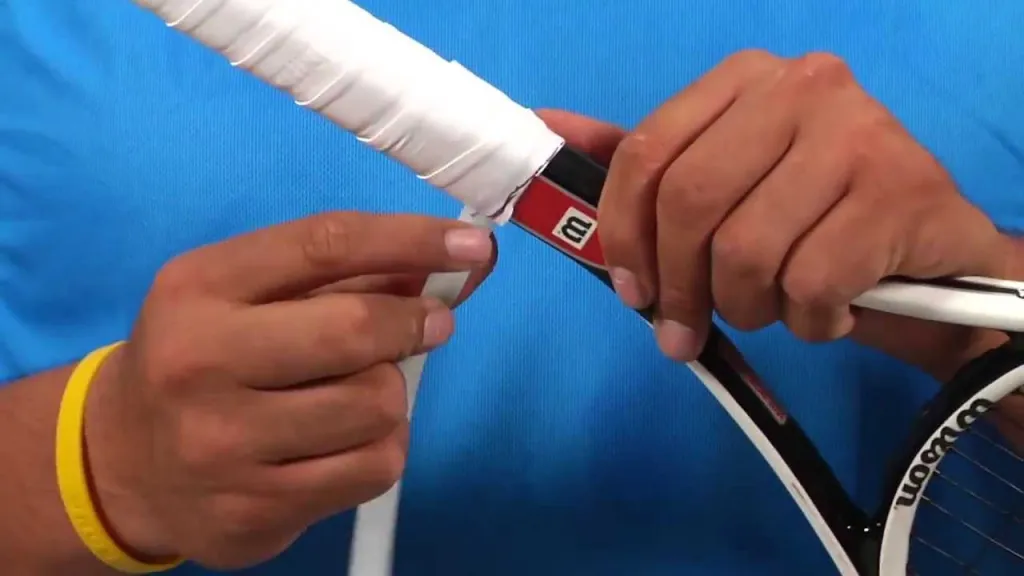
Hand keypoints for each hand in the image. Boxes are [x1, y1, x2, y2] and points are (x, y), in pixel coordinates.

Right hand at [83, 212, 494, 568]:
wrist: (123, 462)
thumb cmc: (203, 359)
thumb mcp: (247, 296)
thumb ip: (348, 275)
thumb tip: (460, 260)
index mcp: (198, 289)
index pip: (325, 245)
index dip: (411, 239)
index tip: (471, 244)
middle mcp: (199, 364)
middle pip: (356, 330)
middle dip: (411, 325)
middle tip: (430, 325)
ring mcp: (222, 446)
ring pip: (377, 405)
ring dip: (392, 393)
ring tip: (361, 392)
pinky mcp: (253, 511)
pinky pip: (374, 469)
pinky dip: (383, 447)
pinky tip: (347, 440)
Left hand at [539, 50, 1017, 376]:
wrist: (930, 255)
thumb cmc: (813, 219)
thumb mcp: (728, 181)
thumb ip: (647, 161)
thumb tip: (550, 127)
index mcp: (743, 78)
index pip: (647, 152)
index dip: (622, 233)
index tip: (630, 290)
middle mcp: (801, 87)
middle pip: (690, 202)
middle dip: (679, 286)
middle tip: (685, 332)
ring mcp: (857, 133)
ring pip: (747, 252)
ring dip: (748, 307)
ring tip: (774, 308)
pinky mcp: (901, 191)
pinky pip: (808, 284)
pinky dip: (807, 321)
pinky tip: (827, 311)